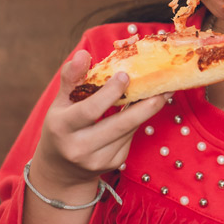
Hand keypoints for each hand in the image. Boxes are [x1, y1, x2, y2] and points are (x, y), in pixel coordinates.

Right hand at [29, 50, 167, 199]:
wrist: (61, 169)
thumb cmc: (62, 126)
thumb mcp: (60, 103)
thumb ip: (72, 78)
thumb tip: (83, 54)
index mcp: (62, 128)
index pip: (89, 110)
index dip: (109, 93)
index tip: (125, 75)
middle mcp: (79, 148)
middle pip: (119, 125)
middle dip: (144, 106)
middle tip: (163, 86)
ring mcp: (97, 159)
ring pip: (129, 130)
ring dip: (146, 110)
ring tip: (162, 91)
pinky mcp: (113, 163)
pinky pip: (131, 137)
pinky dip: (137, 120)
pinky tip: (144, 107)